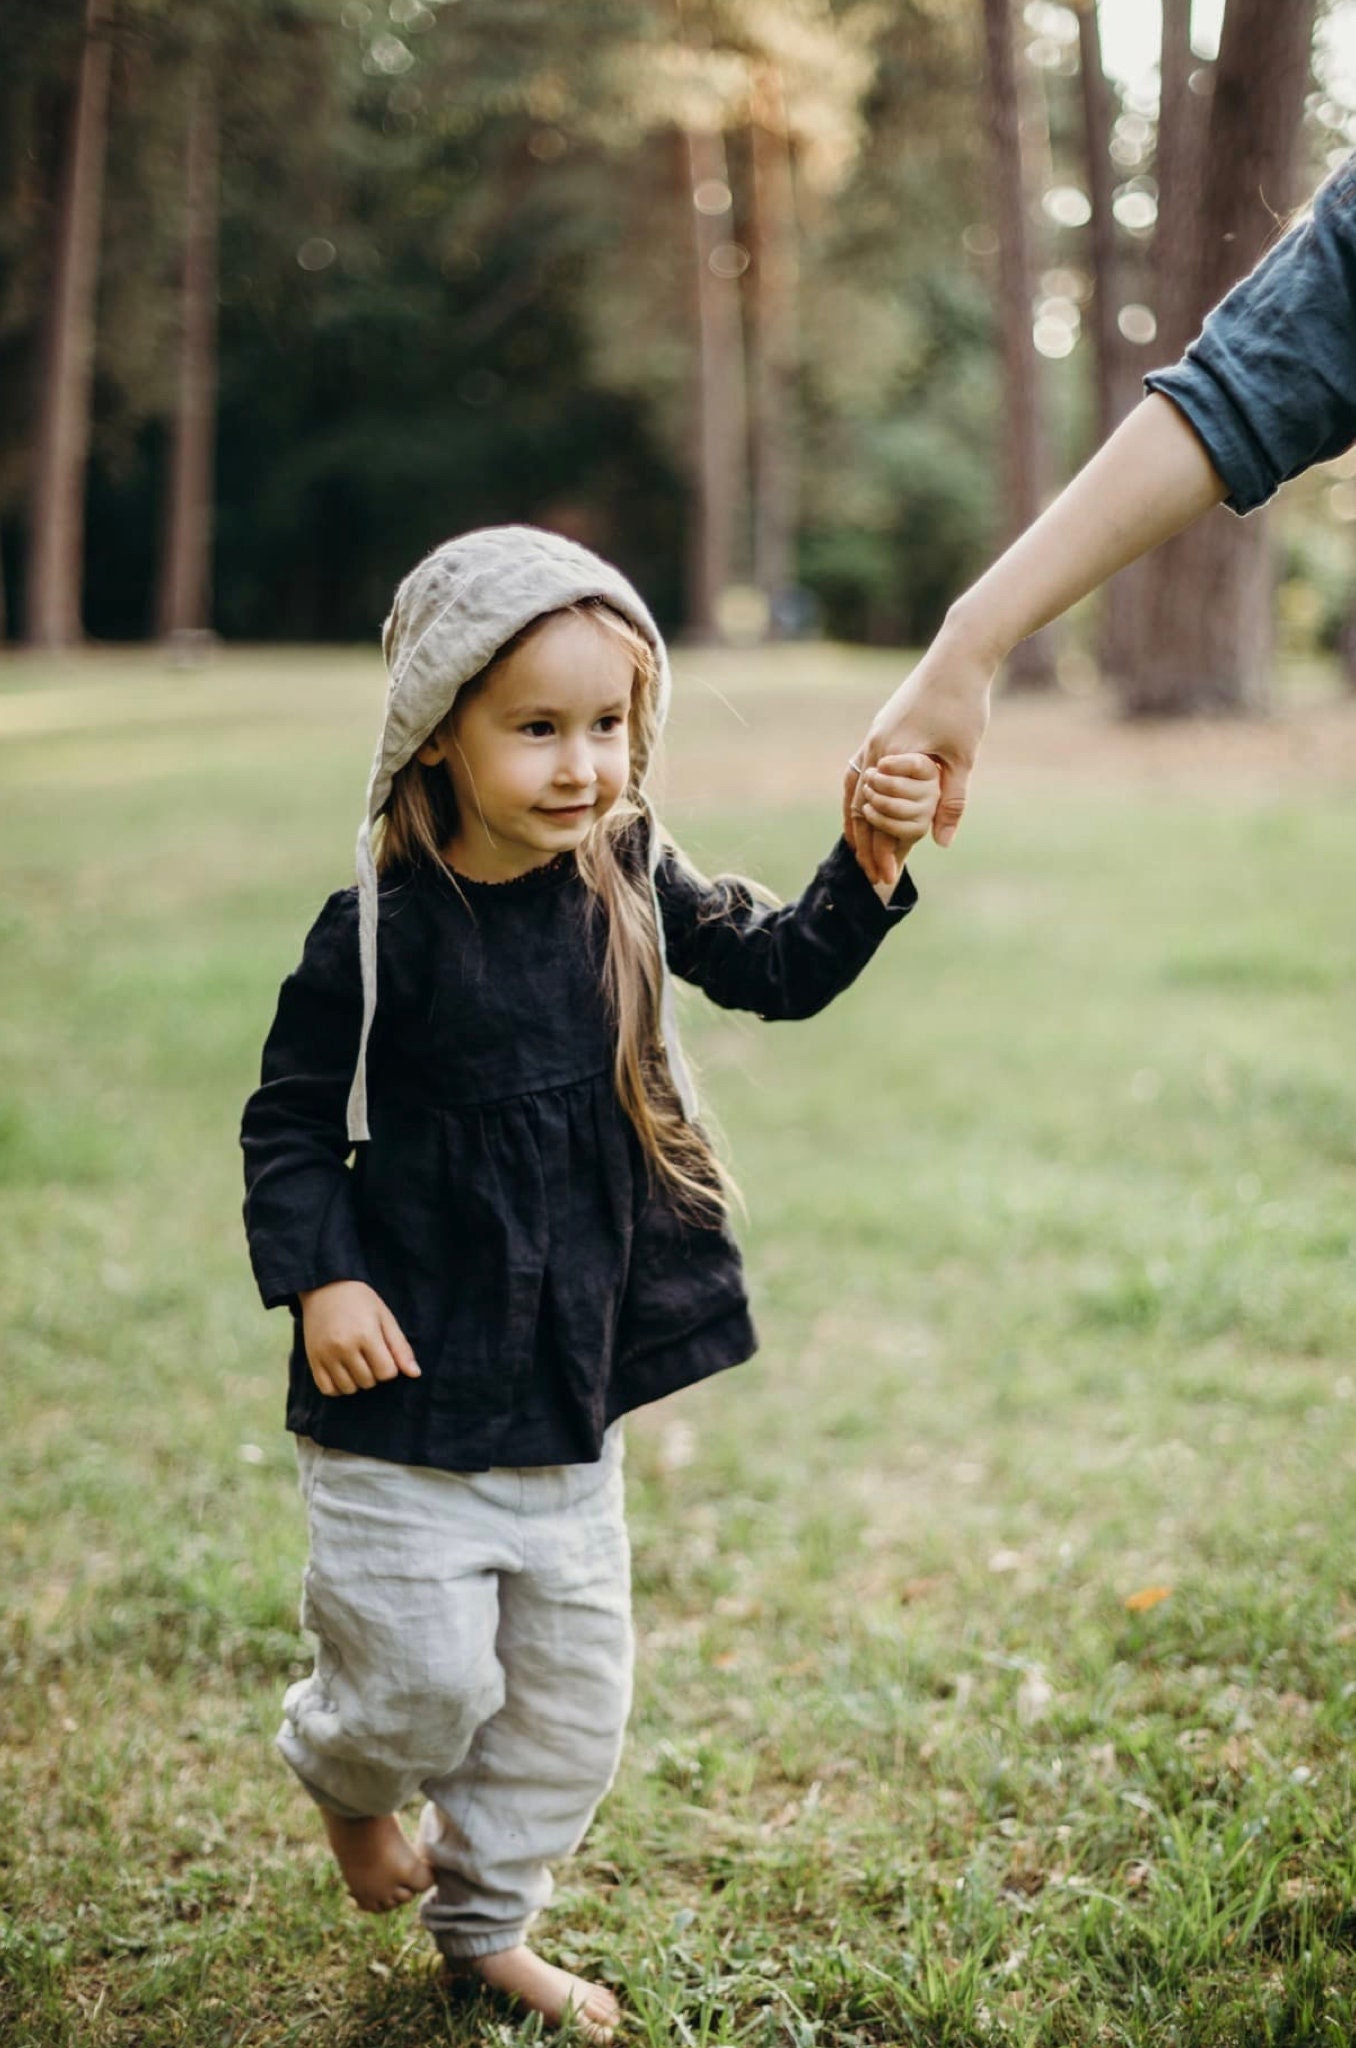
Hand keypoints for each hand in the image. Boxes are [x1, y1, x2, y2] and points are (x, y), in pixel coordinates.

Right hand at [298, 1280, 420, 1395]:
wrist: (325, 1287)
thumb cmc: (360, 1301)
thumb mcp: (385, 1318)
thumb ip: (400, 1347)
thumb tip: (416, 1374)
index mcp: (366, 1335)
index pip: (387, 1373)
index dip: (390, 1366)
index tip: (384, 1352)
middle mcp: (344, 1347)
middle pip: (368, 1382)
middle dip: (374, 1373)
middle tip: (369, 1354)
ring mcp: (325, 1355)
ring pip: (349, 1389)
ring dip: (357, 1381)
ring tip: (357, 1362)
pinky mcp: (312, 1360)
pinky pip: (327, 1389)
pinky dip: (338, 1387)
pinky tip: (343, 1373)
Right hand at [844, 623, 994, 885]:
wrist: (958, 657)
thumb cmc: (965, 704)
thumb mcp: (964, 757)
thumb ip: (951, 800)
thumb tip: (941, 842)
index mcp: (892, 756)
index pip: (878, 815)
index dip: (882, 848)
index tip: (889, 875)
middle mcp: (875, 748)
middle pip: (860, 808)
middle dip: (867, 845)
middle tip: (874, 875)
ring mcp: (873, 738)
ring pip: (853, 791)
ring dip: (857, 823)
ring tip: (860, 852)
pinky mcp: (879, 731)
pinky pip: (859, 772)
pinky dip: (858, 798)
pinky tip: (863, 811)